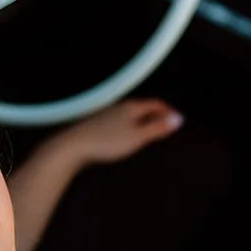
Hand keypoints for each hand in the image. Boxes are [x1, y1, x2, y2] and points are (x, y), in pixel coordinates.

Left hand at [57, 97, 183, 168]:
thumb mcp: (137, 137)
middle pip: (143, 107)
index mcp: (131, 107)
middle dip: (156, 115)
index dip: (168, 111)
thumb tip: (177, 119)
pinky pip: (120, 121)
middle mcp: (119, 107)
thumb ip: (157, 128)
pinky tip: (127, 136)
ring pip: (130, 114)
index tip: (177, 120)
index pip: (155, 104)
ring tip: (150, 131)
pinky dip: (130, 126)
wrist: (73, 146)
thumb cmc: (106, 142)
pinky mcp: (97, 124)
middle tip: (166, 125)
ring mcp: (107, 114)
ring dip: (143, 120)